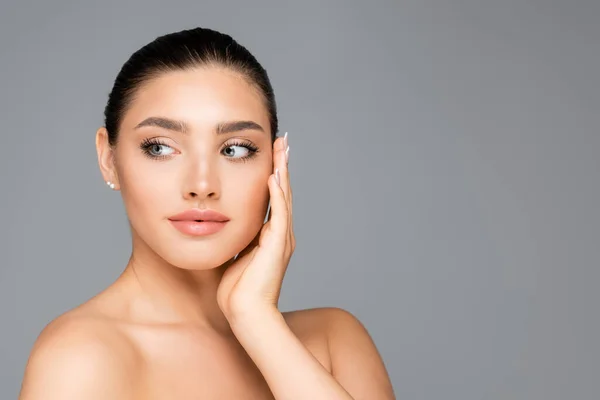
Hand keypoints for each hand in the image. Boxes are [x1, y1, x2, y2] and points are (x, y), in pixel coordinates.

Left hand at [217, 134, 293, 321]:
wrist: (245, 314)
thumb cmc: (237, 291)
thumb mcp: (235, 256)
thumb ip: (236, 240)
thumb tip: (222, 227)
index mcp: (270, 237)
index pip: (273, 199)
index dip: (274, 176)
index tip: (271, 155)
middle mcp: (281, 234)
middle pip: (283, 192)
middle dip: (282, 165)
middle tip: (283, 141)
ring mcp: (281, 239)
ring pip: (284, 197)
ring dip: (283, 172)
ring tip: (282, 149)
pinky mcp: (277, 245)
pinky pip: (278, 213)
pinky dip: (277, 194)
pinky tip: (273, 175)